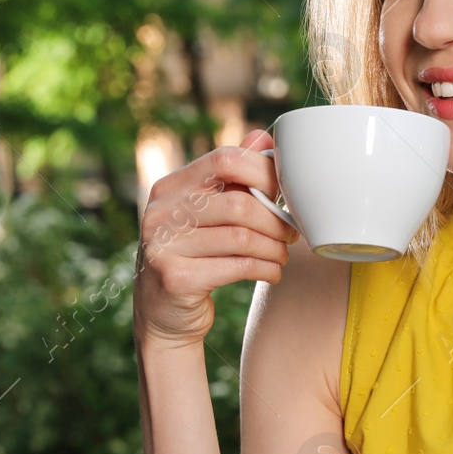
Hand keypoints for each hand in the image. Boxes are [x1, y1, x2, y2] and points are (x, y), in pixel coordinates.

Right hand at [133, 128, 299, 349]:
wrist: (163, 317)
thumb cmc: (193, 258)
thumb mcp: (206, 214)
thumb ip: (231, 176)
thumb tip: (263, 137)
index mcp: (169, 187)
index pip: (224, 160)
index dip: (263, 172)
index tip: (283, 192)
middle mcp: (161, 212)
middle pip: (238, 203)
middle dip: (275, 220)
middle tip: (292, 233)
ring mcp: (164, 246)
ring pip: (242, 237)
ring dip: (274, 248)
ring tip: (282, 255)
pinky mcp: (175, 279)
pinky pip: (237, 267)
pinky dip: (264, 269)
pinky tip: (271, 272)